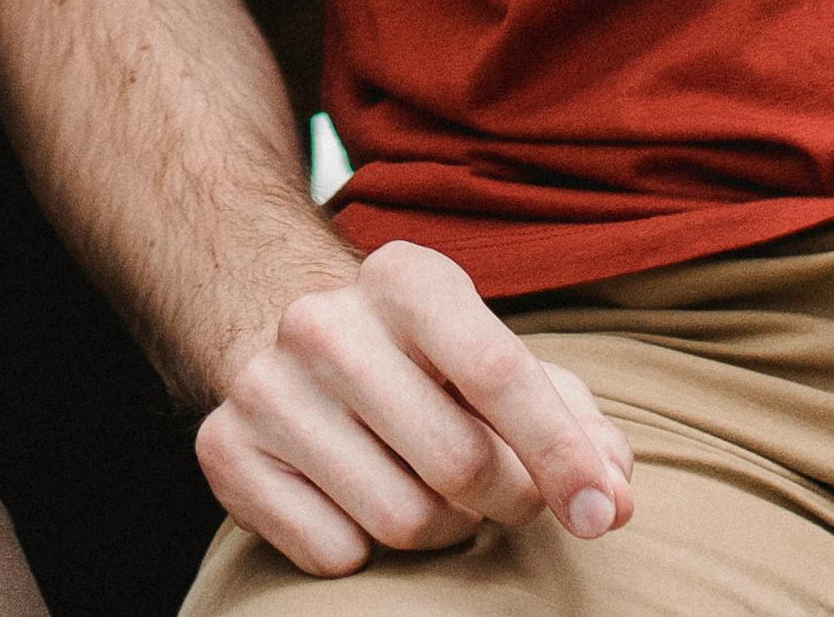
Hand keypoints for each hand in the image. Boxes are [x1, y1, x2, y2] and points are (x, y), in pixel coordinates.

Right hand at [197, 243, 635, 575]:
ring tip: (428, 490)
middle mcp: (324, 321)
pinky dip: (364, 550)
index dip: (560, 454)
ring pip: (400, 521)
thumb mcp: (503, 364)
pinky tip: (357, 499)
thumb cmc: (426, 365)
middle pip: (457, 464)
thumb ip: (575, 426)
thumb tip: (609, 499)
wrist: (286, 341)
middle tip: (501, 495)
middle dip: (503, 501)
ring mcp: (264, 385)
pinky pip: (333, 554)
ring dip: (440, 530)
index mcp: (407, 279)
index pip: (497, 372)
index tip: (598, 514)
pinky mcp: (223, 449)